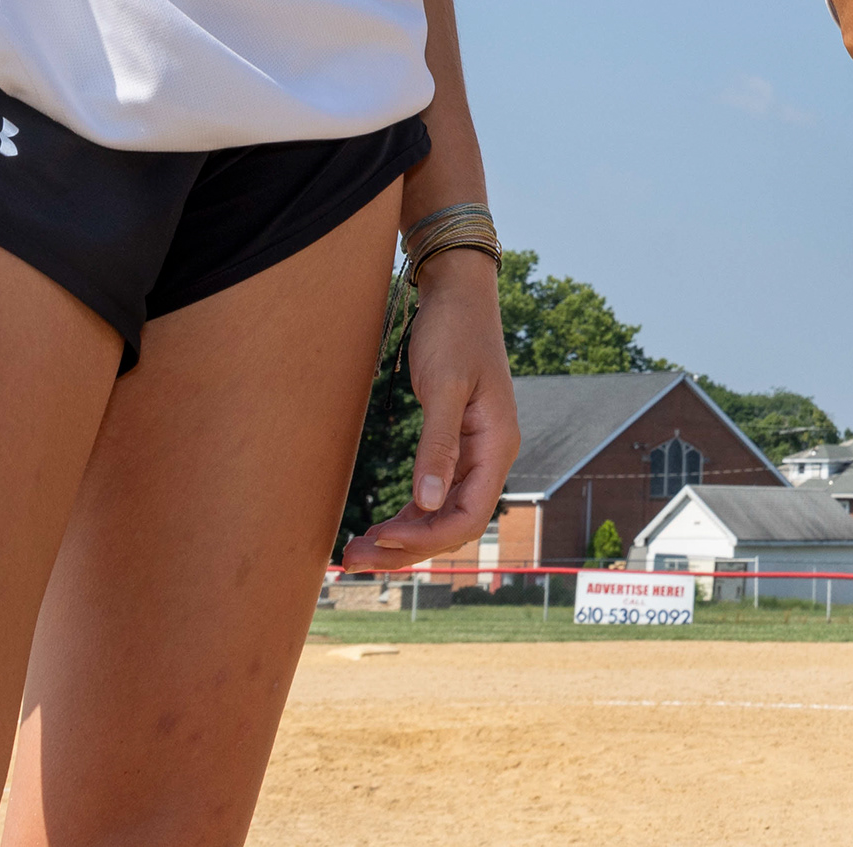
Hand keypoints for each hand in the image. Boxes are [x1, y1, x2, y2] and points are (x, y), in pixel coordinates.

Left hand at [343, 254, 519, 569]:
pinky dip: (408, 514)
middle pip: (453, 523)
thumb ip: (437, 446)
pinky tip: (378, 527)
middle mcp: (489, 456)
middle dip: (408, 546)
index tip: (383, 540)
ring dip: (403, 536)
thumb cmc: (454, 332)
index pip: (470, 515)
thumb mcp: (443, 386)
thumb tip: (428, 503)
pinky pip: (434, 494)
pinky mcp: (453, 444)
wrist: (457, 294)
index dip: (429, 537)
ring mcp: (472, 453)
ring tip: (356, 551)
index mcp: (497, 445)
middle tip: (356, 558)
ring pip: (441, 513)